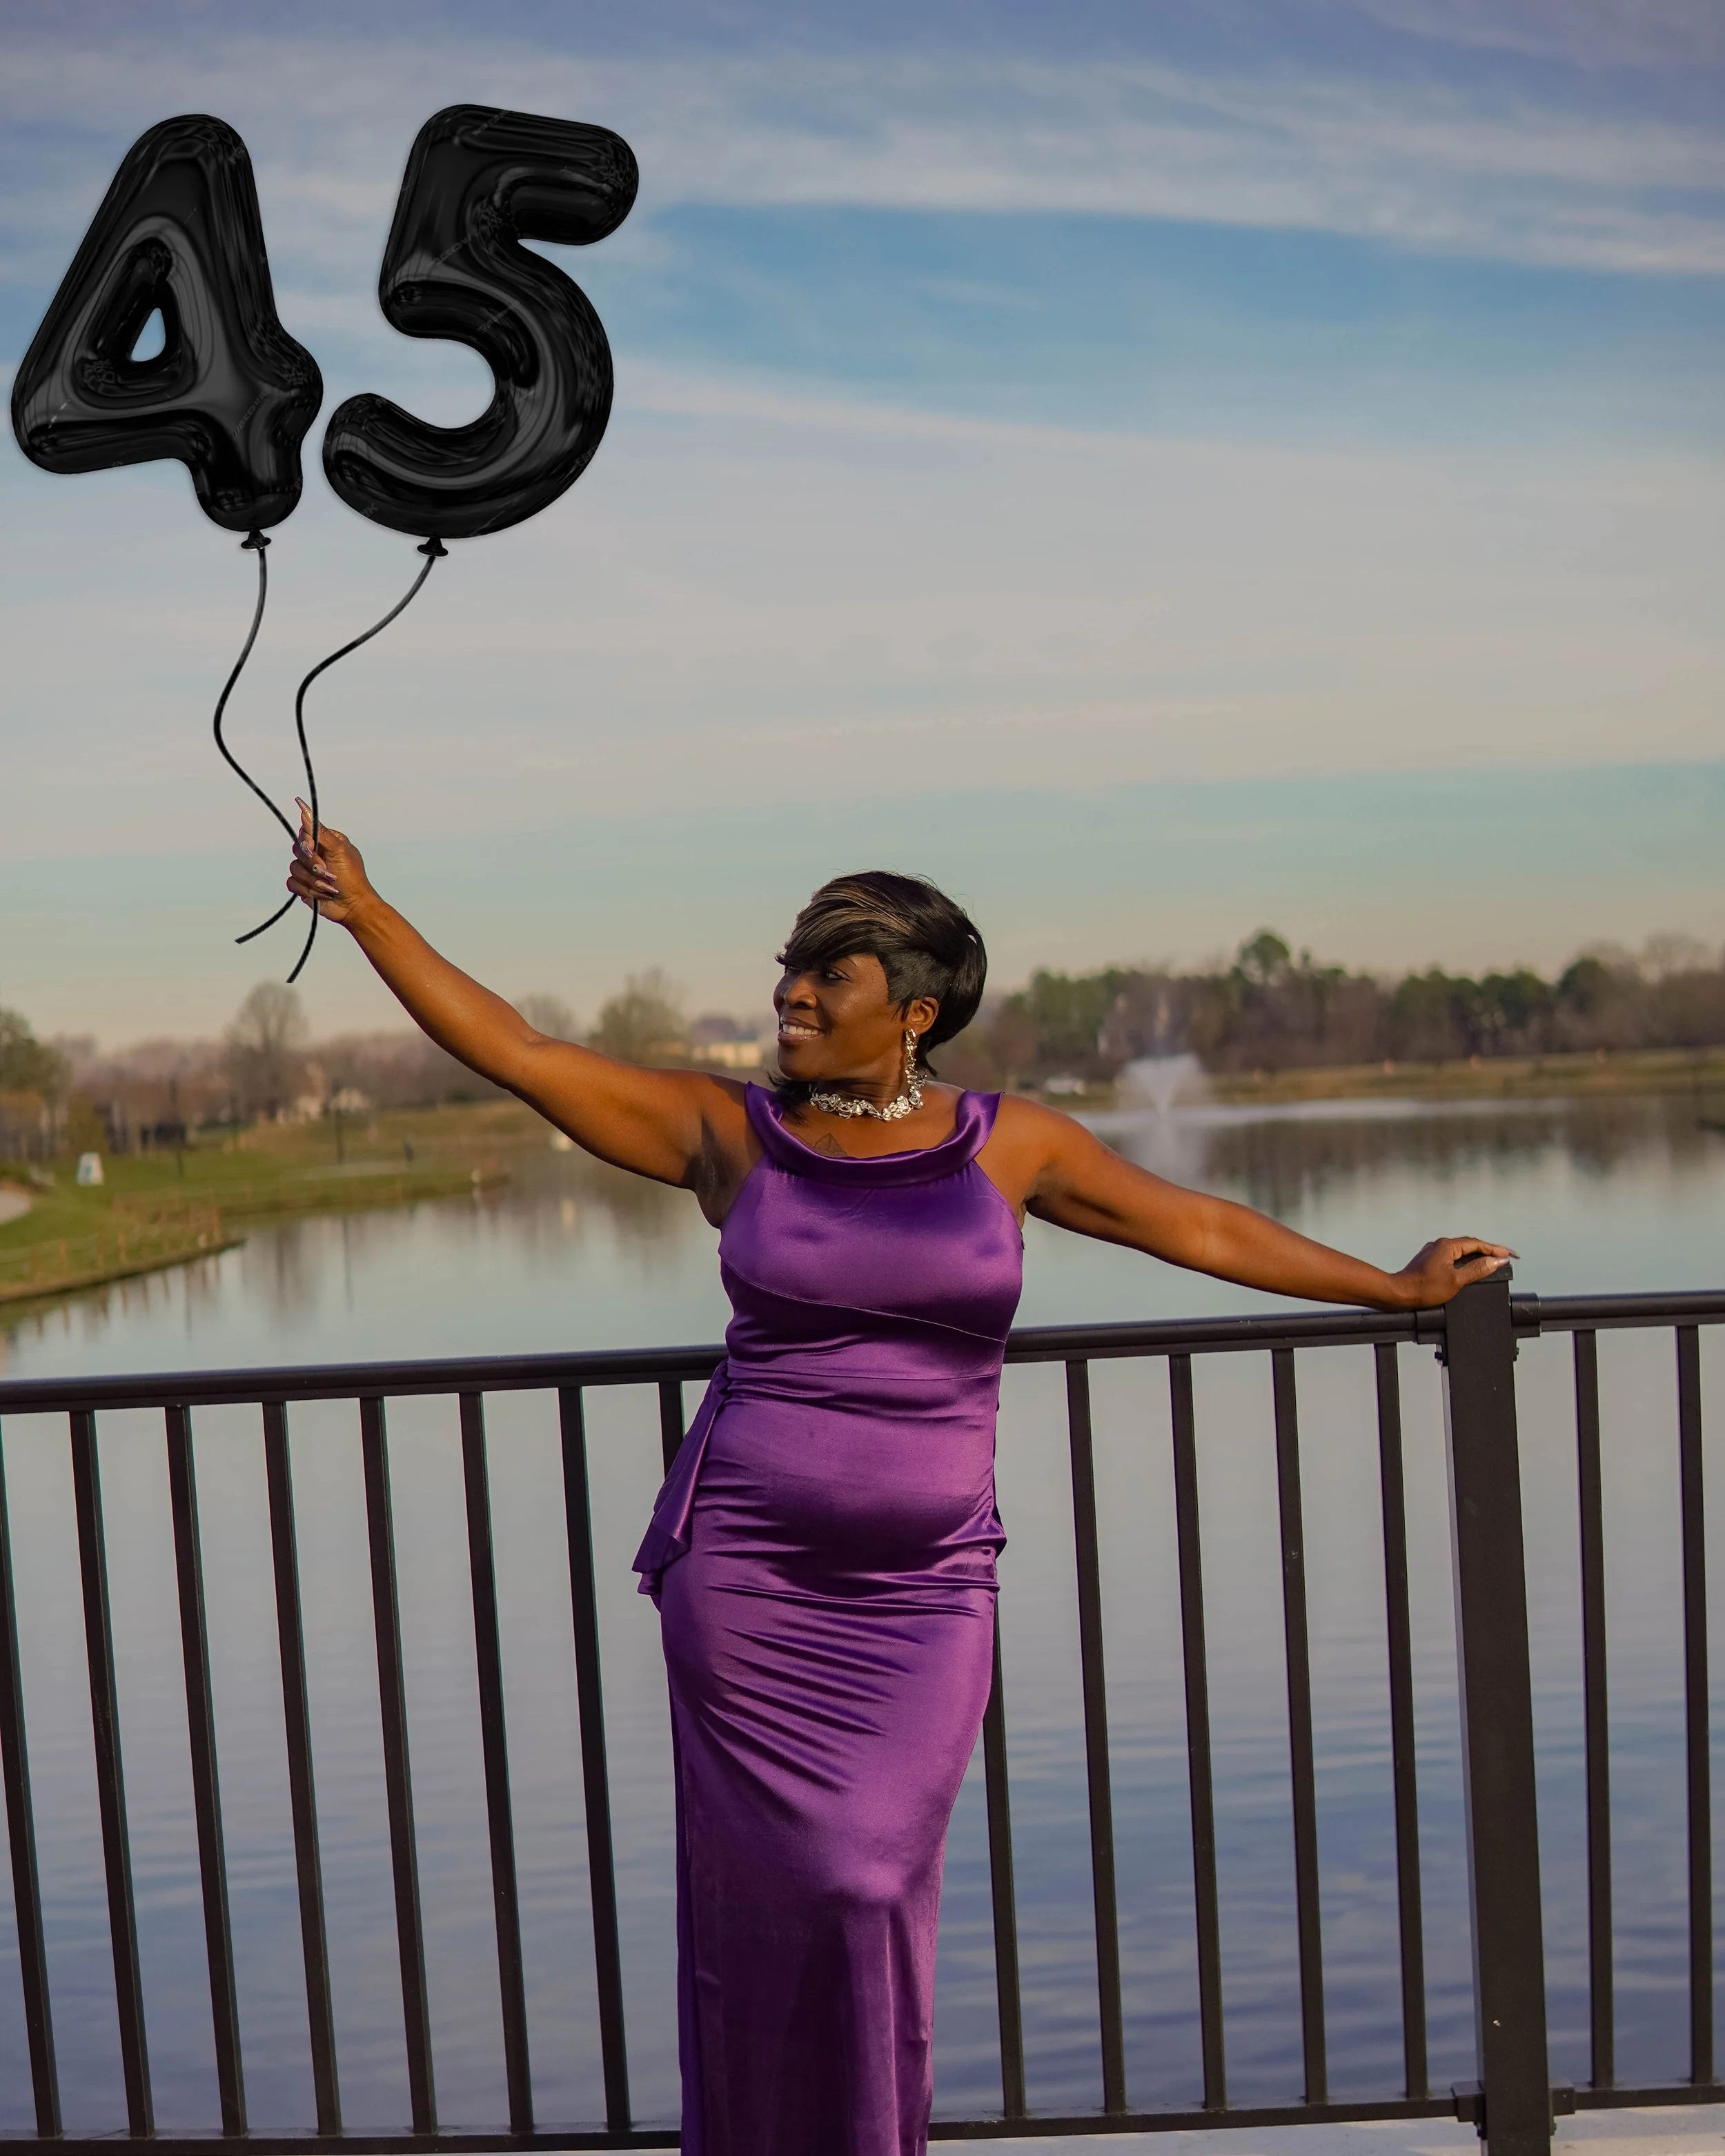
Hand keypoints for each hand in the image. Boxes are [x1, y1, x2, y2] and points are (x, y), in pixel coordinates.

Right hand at [287, 799, 372, 926]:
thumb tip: (304, 809)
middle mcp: (317, 854)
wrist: (353, 906)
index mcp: (326, 841)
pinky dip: (308, 890)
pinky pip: (292, 883)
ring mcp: (309, 870)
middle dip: (312, 865)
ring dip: (313, 880)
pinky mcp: (303, 885)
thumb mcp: (339, 850)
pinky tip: (322, 894)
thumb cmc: (352, 878)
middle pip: (297, 850)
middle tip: (328, 872)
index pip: (304, 833)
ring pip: (294, 868)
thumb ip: (319, 831)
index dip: (307, 843)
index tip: (314, 850)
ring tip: (329, 887)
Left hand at [1391, 1237, 1516, 1308]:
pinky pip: (1453, 1256)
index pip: (1478, 1244)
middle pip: (1471, 1245)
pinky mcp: (1430, 1259)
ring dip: (1477, 1255)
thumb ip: (1478, 1269)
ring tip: (1493, 1261)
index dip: (1497, 1250)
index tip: (1511, 1255)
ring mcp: (1434, 1251)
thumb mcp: (1456, 1280)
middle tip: (1506, 1257)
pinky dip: (1465, 1260)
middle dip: (1489, 1251)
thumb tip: (1496, 1261)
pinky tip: (1471, 1267)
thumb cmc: (1424, 1288)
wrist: (1399, 1293)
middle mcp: (1440, 1244)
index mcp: (1447, 1245)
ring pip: (1461, 1250)